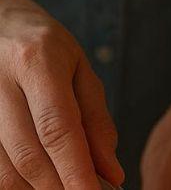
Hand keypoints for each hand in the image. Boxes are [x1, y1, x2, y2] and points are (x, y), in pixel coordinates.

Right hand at [0, 0, 123, 188]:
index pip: (57, 127)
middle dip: (60, 186)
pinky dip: (15, 182)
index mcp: (36, 60)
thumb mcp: (80, 68)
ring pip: (3, 168)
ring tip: (66, 186)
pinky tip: (38, 180)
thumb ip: (97, 120)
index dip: (76, 169)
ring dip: (37, 189)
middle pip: (28, 153)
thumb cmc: (42, 45)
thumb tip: (110, 172)